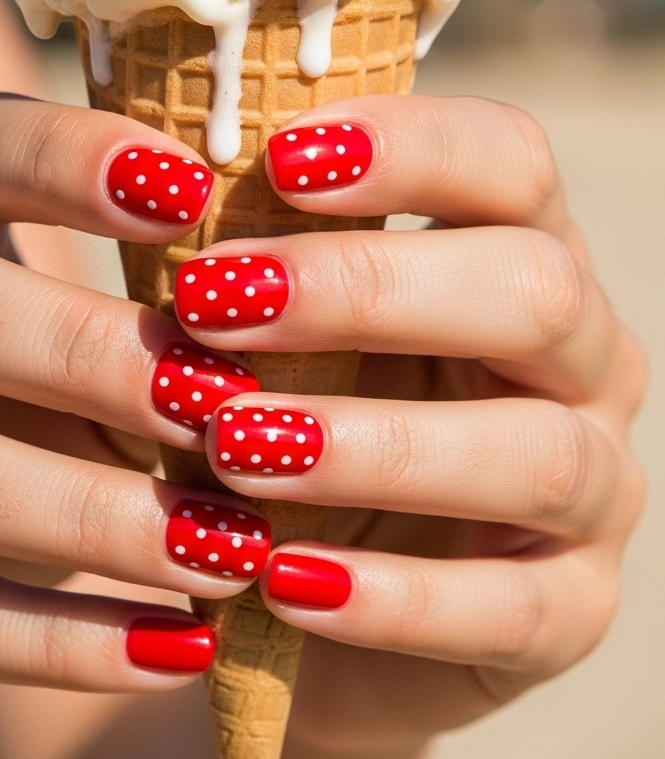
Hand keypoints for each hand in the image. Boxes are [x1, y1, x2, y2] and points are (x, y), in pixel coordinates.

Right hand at [0, 93, 273, 730]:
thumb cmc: (32, 412)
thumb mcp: (71, 339)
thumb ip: (161, 309)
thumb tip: (320, 296)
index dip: (64, 155)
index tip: (192, 190)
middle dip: (80, 345)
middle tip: (221, 400)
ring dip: (93, 510)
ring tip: (234, 550)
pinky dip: (63, 639)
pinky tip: (181, 646)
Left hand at [171, 95, 645, 750]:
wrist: (312, 598)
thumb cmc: (295, 418)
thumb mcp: (279, 335)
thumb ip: (257, 267)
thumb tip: (161, 185)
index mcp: (523, 249)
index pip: (513, 161)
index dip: (412, 146)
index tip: (278, 160)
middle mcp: (584, 357)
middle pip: (534, 288)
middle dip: (369, 290)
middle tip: (216, 304)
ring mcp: (598, 486)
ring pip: (536, 452)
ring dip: (374, 447)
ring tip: (234, 448)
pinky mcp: (575, 611)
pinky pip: (511, 608)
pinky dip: (392, 598)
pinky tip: (282, 581)